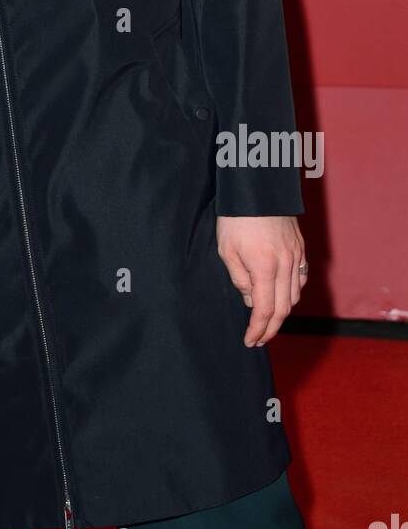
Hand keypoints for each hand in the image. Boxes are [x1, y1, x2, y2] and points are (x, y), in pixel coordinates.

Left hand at [217, 216, 306, 346]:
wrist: (258, 187)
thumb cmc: (237, 217)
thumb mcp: (227, 250)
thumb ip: (240, 279)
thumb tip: (251, 300)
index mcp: (265, 268)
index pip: (264, 310)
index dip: (258, 330)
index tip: (250, 341)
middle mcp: (286, 265)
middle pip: (283, 308)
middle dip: (270, 328)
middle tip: (258, 339)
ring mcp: (296, 256)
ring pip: (295, 295)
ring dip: (282, 312)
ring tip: (268, 321)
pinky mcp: (300, 247)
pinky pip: (301, 279)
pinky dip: (293, 294)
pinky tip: (283, 297)